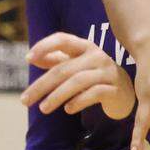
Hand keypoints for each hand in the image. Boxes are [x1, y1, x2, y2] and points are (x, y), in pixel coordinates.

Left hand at [20, 33, 135, 120]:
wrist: (124, 91)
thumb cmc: (93, 76)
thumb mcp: (75, 66)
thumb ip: (55, 60)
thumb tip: (31, 58)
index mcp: (85, 47)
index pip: (63, 40)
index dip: (45, 46)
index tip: (27, 58)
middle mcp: (97, 56)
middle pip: (64, 68)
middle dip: (42, 85)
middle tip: (25, 101)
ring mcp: (108, 72)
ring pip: (78, 81)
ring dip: (57, 96)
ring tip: (43, 108)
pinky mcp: (115, 89)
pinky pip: (94, 93)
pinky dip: (79, 101)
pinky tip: (68, 109)